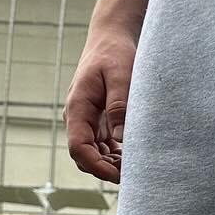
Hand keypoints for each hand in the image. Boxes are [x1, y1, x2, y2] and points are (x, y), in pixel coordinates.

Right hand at [62, 22, 136, 182]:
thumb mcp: (120, 75)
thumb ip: (119, 105)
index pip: (78, 147)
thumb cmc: (114, 53)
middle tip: (134, 174)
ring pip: (93, 153)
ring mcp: (86, 121)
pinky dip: (115, 155)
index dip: (96, 166)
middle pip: (84, 156)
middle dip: (105, 169)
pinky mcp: (97, 121)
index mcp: (77, 108)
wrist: (110, 39)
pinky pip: (102, 146)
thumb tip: (121, 138)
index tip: (118, 175)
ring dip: (111, 164)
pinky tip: (133, 156)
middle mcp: (77, 118)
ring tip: (137, 167)